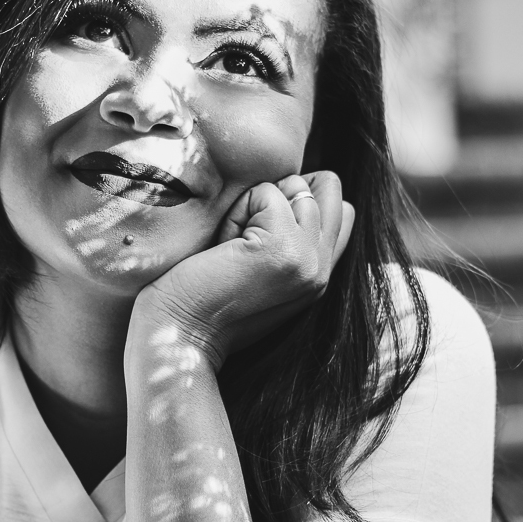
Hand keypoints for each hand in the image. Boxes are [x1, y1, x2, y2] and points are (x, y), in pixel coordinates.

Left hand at [134, 171, 354, 368]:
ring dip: (253, 205)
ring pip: (293, 186)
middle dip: (280, 196)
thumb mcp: (259, 267)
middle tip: (245, 237)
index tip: (259, 232)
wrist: (179, 336)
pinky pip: (266, 192)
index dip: (302, 200)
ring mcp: (308, 259)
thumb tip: (301, 185)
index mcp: (321, 275)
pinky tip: (222, 248)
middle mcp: (323, 268)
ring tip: (230, 247)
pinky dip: (236, 212)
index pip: (343, 210)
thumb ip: (291, 237)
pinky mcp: (285, 248)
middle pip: (328, 187)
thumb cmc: (203, 299)